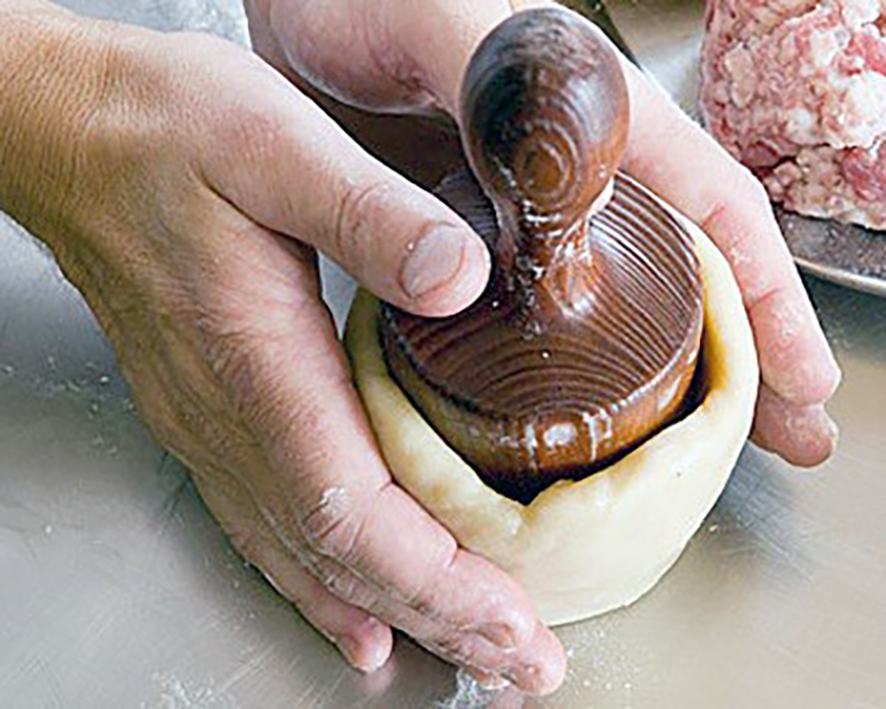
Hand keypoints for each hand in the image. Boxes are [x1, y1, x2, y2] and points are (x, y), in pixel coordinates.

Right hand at [1, 2, 562, 694]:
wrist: (76, 132)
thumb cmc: (163, 132)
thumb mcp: (272, 146)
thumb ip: (365, 216)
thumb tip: (460, 277)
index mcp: (257, 365)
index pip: (354, 513)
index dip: (437, 577)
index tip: (511, 619)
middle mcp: (231, 419)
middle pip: (343, 559)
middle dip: (441, 617)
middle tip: (520, 664)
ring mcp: (214, 428)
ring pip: (310, 558)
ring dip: (397, 613)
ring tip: (468, 654)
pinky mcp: (212, 415)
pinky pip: (270, 528)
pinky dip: (324, 587)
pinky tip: (357, 621)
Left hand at [248, 0, 841, 467]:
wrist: (296, 19)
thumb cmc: (361, 3)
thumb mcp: (434, 34)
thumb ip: (494, 103)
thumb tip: (554, 220)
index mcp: (596, 116)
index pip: (712, 207)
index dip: (763, 295)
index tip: (799, 376)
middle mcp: (579, 175)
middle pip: (690, 271)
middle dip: (745, 357)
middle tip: (789, 436)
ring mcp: (531, 220)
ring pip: (626, 305)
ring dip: (676, 377)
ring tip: (716, 450)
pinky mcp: (479, 249)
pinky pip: (544, 321)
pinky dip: (578, 371)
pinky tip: (591, 417)